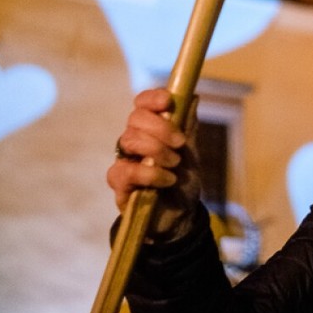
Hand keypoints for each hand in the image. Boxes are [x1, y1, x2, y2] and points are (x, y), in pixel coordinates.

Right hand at [107, 87, 200, 236]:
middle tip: (180, 144)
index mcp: (150, 129)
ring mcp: (124, 162)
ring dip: (157, 150)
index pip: (141, 104)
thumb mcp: (192, 152)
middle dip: (160, 128)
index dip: (151, 99)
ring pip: (129, 140)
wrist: (181, 216)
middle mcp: (133, 142)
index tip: (167, 102)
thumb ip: (188, 126)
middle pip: (135, 119)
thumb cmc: (183, 181)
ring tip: (175, 164)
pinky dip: (150, 173)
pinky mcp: (119, 185)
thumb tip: (193, 97)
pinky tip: (167, 180)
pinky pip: (126, 171)